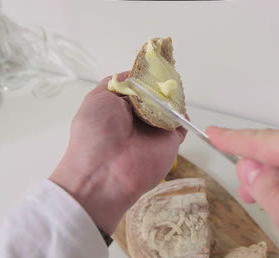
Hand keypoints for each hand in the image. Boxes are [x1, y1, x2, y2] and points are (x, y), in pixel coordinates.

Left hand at [50, 72, 185, 234]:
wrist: (105, 173)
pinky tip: (177, 107)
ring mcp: (155, 128)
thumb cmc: (96, 133)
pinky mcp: (170, 141)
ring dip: (172, 96)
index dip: (146, 73)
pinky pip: (181, 123)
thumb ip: (118, 83)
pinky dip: (182, 114)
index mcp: (119, 105)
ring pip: (170, 105)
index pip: (138, 84)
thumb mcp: (97, 99)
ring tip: (170, 88)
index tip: (155, 61)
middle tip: (166, 73)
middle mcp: (137, 115)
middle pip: (156, 92)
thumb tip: (136, 73)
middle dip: (161, 82)